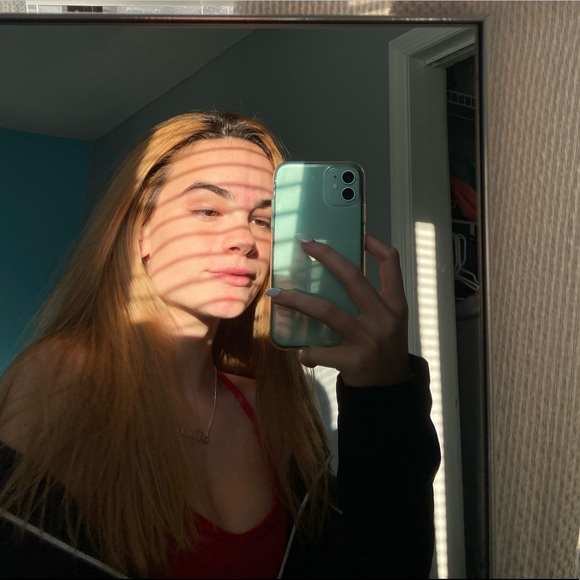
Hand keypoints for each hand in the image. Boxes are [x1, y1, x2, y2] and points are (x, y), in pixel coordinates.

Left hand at [266, 235, 411, 386]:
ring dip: (298, 301)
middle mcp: (383, 317)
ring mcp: (367, 338)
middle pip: (353, 278)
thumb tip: (333, 274)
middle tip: (305, 243)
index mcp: (395, 304)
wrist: (389, 388)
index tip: (358, 235)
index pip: (391, 264)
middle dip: (327, 257)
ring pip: (327, 311)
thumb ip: (373, 299)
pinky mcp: (352, 360)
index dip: (376, 245)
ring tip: (277, 295)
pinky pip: (319, 351)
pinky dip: (306, 351)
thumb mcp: (390, 320)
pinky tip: (301, 352)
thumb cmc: (385, 347)